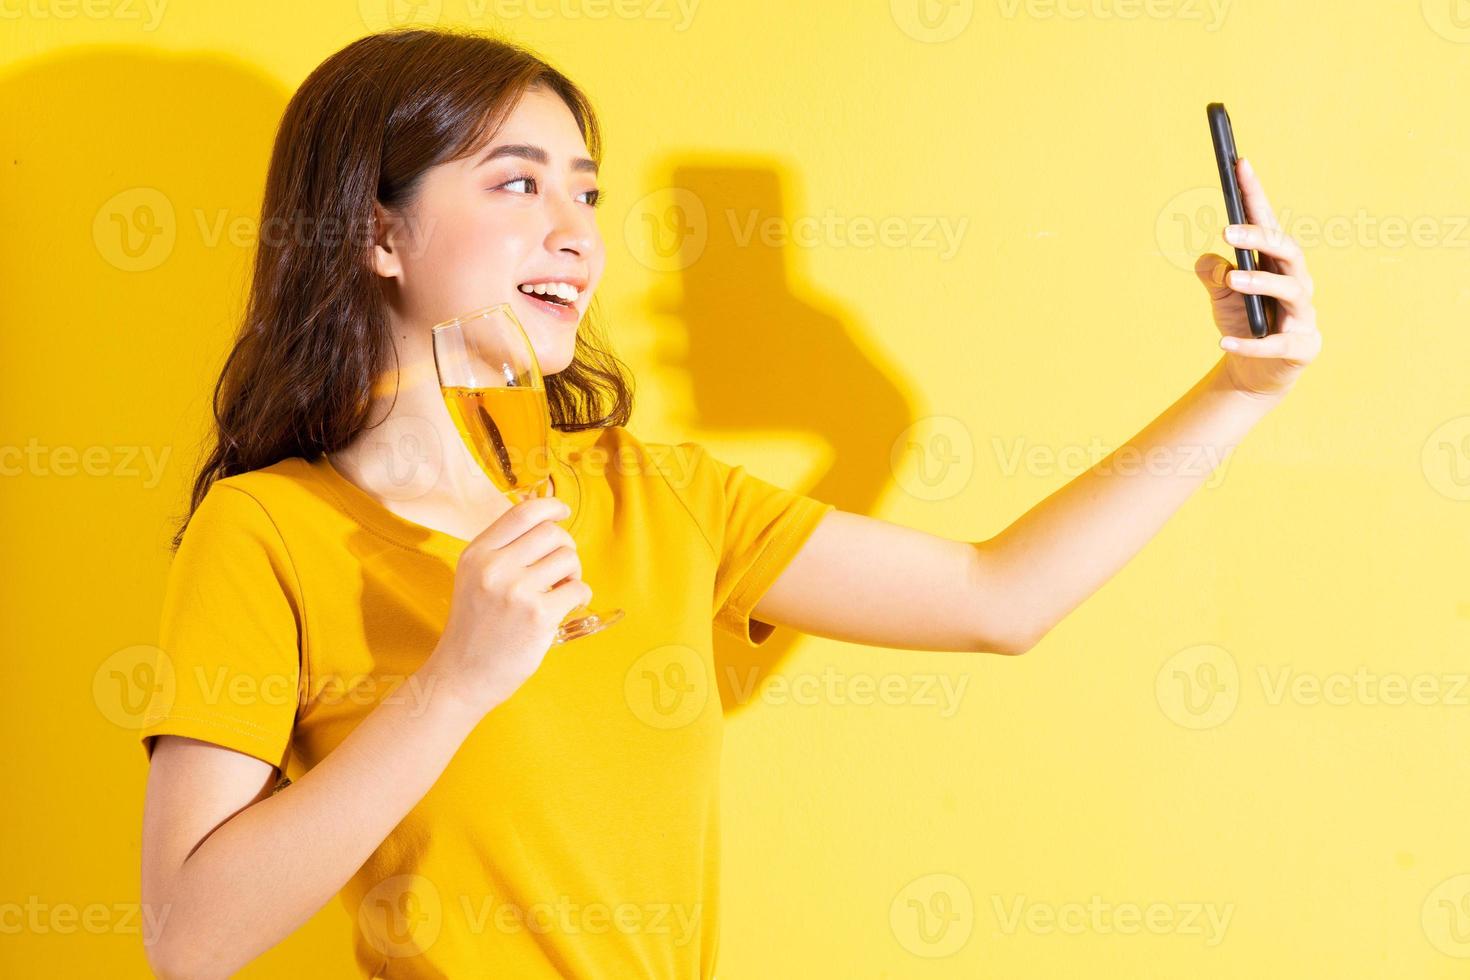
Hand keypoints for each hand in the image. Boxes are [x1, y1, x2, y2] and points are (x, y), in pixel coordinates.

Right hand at [419, 494, 591, 718]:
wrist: (462, 675)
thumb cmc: (474, 627)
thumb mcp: (474, 577)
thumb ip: (502, 550)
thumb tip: (544, 520)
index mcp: (477, 554)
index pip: (522, 513)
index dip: (549, 507)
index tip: (562, 512)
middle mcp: (495, 567)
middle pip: (552, 534)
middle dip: (565, 548)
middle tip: (560, 569)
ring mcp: (517, 591)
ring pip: (568, 559)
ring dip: (573, 573)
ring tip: (560, 590)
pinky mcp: (539, 615)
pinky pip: (579, 589)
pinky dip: (580, 596)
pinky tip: (567, 607)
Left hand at [1193, 156, 1322, 401]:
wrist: (1253, 370)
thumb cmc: (1241, 320)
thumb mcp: (1219, 293)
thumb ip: (1212, 272)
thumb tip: (1213, 259)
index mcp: (1276, 261)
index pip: (1267, 221)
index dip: (1254, 193)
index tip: (1239, 164)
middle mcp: (1296, 281)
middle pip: (1286, 250)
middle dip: (1260, 237)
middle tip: (1227, 232)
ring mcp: (1302, 314)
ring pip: (1289, 290)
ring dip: (1260, 283)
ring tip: (1233, 281)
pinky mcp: (1300, 346)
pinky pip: (1276, 344)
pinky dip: (1250, 343)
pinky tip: (1223, 342)